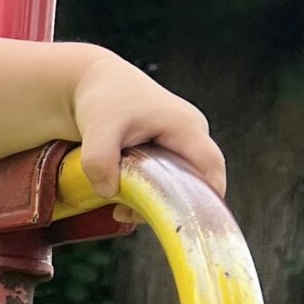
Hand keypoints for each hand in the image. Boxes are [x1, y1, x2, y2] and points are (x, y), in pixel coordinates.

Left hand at [71, 50, 224, 200]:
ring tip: (121, 209)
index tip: (186, 220)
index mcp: (186, 126)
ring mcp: (181, 143)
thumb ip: (100, 161)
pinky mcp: (167, 150)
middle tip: (134, 215)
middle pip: (197, 180)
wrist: (92, 83)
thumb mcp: (97, 128)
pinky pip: (168, 178)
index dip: (208, 197)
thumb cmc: (103, 98)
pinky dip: (149, 193)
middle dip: (172, 204)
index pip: (211, 167)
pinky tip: (121, 200)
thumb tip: (109, 192)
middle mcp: (191, 134)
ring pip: (181, 182)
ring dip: (156, 201)